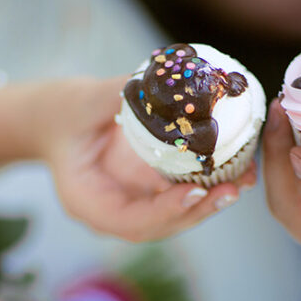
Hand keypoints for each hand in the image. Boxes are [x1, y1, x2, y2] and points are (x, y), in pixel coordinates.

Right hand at [43, 76, 254, 241]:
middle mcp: (111, 212)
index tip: (194, 192)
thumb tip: (160, 75)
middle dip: (198, 210)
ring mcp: (131, 205)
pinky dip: (206, 187)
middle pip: (159, 225)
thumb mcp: (84, 99)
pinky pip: (178, 196)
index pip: (128, 220)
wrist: (56, 121)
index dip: (164, 211)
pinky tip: (237, 170)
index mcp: (86, 200)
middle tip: (232, 190)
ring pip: (174, 216)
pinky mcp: (147, 194)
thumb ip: (119, 93)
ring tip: (244, 181)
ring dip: (210, 202)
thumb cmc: (63, 111)